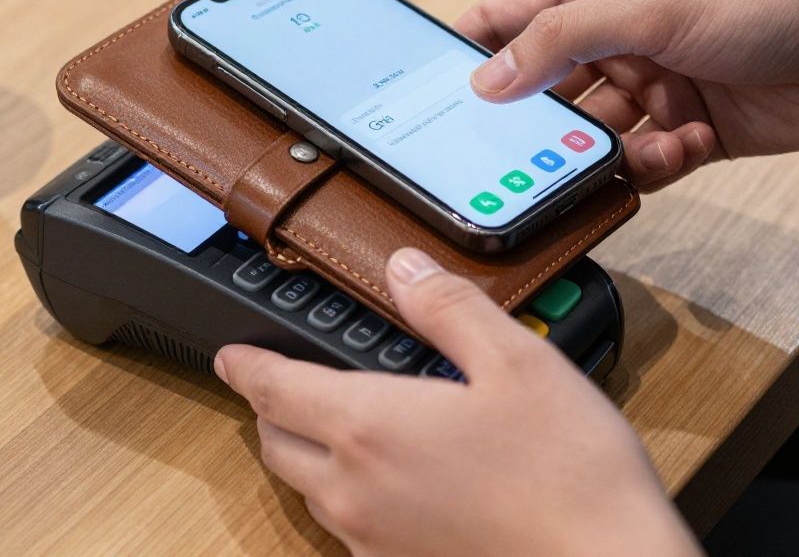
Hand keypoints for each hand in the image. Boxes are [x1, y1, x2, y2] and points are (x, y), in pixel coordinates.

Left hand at [215, 249, 698, 556]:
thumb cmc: (569, 474)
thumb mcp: (517, 361)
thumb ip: (448, 308)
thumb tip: (404, 268)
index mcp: (369, 426)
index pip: (273, 388)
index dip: (245, 365)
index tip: (229, 355)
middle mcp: (355, 490)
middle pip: (276, 444)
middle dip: (271, 408)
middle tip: (282, 384)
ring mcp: (373, 539)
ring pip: (309, 491)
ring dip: (308, 454)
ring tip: (339, 427)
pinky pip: (348, 529)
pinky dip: (349, 496)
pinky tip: (394, 482)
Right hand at [459, 0, 798, 190]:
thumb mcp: (652, 8)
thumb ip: (561, 40)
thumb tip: (487, 79)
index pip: (511, 20)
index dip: (470, 53)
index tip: (434, 95)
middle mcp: (620, 40)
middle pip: (545, 91)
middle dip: (536, 122)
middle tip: (520, 151)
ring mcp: (654, 88)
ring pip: (592, 137)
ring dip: (601, 151)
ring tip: (623, 148)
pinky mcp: (688, 134)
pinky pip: (645, 162)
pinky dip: (656, 163)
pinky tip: (686, 143)